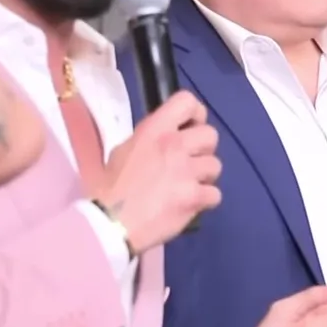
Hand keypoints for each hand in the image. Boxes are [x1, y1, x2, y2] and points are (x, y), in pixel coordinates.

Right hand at [95, 91, 219, 253]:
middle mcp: (174, 145)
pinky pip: (215, 194)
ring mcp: (186, 171)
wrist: (109, 224)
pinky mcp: (195, 197)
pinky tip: (190, 205)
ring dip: (205, 177)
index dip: (195, 114)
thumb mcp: (123, 151)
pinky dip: (205, 201)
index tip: (190, 128)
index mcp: (154, 130)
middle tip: (190, 163)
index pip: (187, 101)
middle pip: (211, 135)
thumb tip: (165, 140)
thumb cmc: (110, 188)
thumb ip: (149, 140)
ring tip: (188, 186)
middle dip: (204, 149)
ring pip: (216, 166)